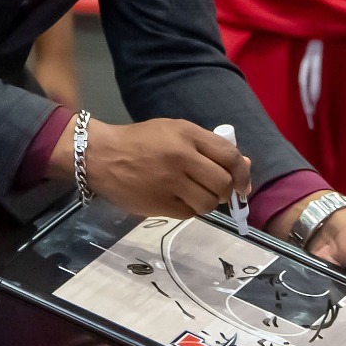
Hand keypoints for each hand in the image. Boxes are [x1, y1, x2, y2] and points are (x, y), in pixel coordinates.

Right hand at [83, 118, 247, 219]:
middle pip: (222, 183)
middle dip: (225, 192)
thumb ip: (209, 147)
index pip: (229, 157)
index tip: (241, 184)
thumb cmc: (141, 141)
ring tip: (195, 195)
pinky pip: (188, 213)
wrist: (102, 155)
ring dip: (207, 203)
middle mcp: (181, 157)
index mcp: (187, 135)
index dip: (242, 174)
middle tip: (216, 192)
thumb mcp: (175, 131)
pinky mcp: (159, 204)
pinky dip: (189, 210)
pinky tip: (178, 200)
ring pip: (207, 203)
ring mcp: (170, 182)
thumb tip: (244, 166)